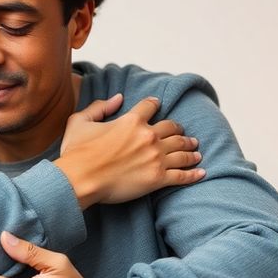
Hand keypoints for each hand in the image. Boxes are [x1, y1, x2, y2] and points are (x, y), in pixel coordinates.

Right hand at [54, 94, 204, 208]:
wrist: (79, 179)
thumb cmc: (76, 153)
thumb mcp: (80, 121)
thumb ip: (99, 107)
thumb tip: (118, 98)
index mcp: (131, 121)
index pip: (150, 106)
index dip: (155, 104)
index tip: (159, 105)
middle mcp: (148, 136)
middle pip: (173, 129)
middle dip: (180, 131)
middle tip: (185, 135)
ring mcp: (155, 158)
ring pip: (182, 151)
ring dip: (191, 150)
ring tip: (196, 151)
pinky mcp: (157, 179)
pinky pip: (182, 175)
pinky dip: (193, 174)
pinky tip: (201, 172)